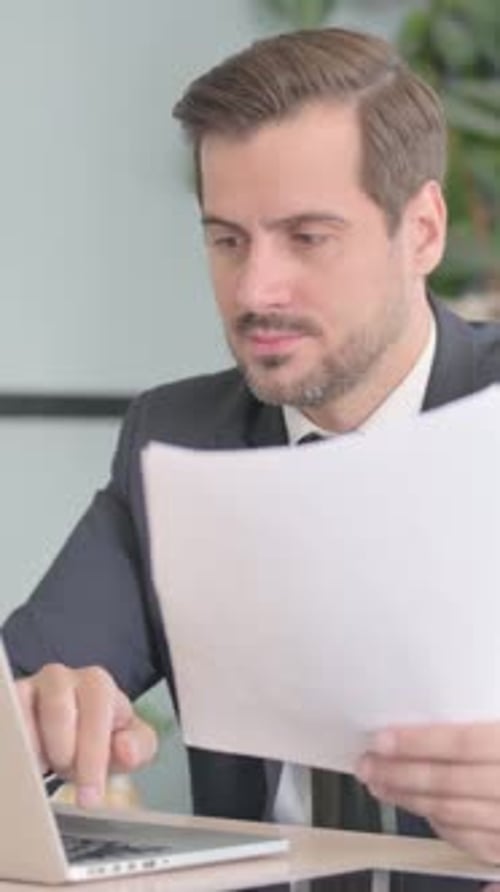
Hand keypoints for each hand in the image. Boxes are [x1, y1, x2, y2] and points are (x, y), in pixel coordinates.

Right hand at [16, 663, 157, 807]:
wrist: (70, 734)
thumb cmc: (100, 737)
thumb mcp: (128, 745)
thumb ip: (138, 746)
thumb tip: (125, 748)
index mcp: (96, 684)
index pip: (96, 710)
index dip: (93, 756)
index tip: (90, 796)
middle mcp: (60, 678)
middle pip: (59, 708)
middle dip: (64, 753)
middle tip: (66, 775)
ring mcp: (27, 688)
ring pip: (24, 713)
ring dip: (34, 750)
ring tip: (43, 770)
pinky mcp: (8, 703)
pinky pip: (6, 720)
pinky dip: (13, 747)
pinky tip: (23, 766)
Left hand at [356, 722, 499, 863]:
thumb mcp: (496, 719)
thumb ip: (472, 723)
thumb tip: (427, 714)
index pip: (463, 744)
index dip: (418, 742)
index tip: (382, 740)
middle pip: (449, 783)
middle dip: (399, 774)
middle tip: (368, 764)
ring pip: (452, 814)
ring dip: (408, 800)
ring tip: (379, 784)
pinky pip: (468, 840)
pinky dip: (437, 824)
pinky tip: (416, 807)